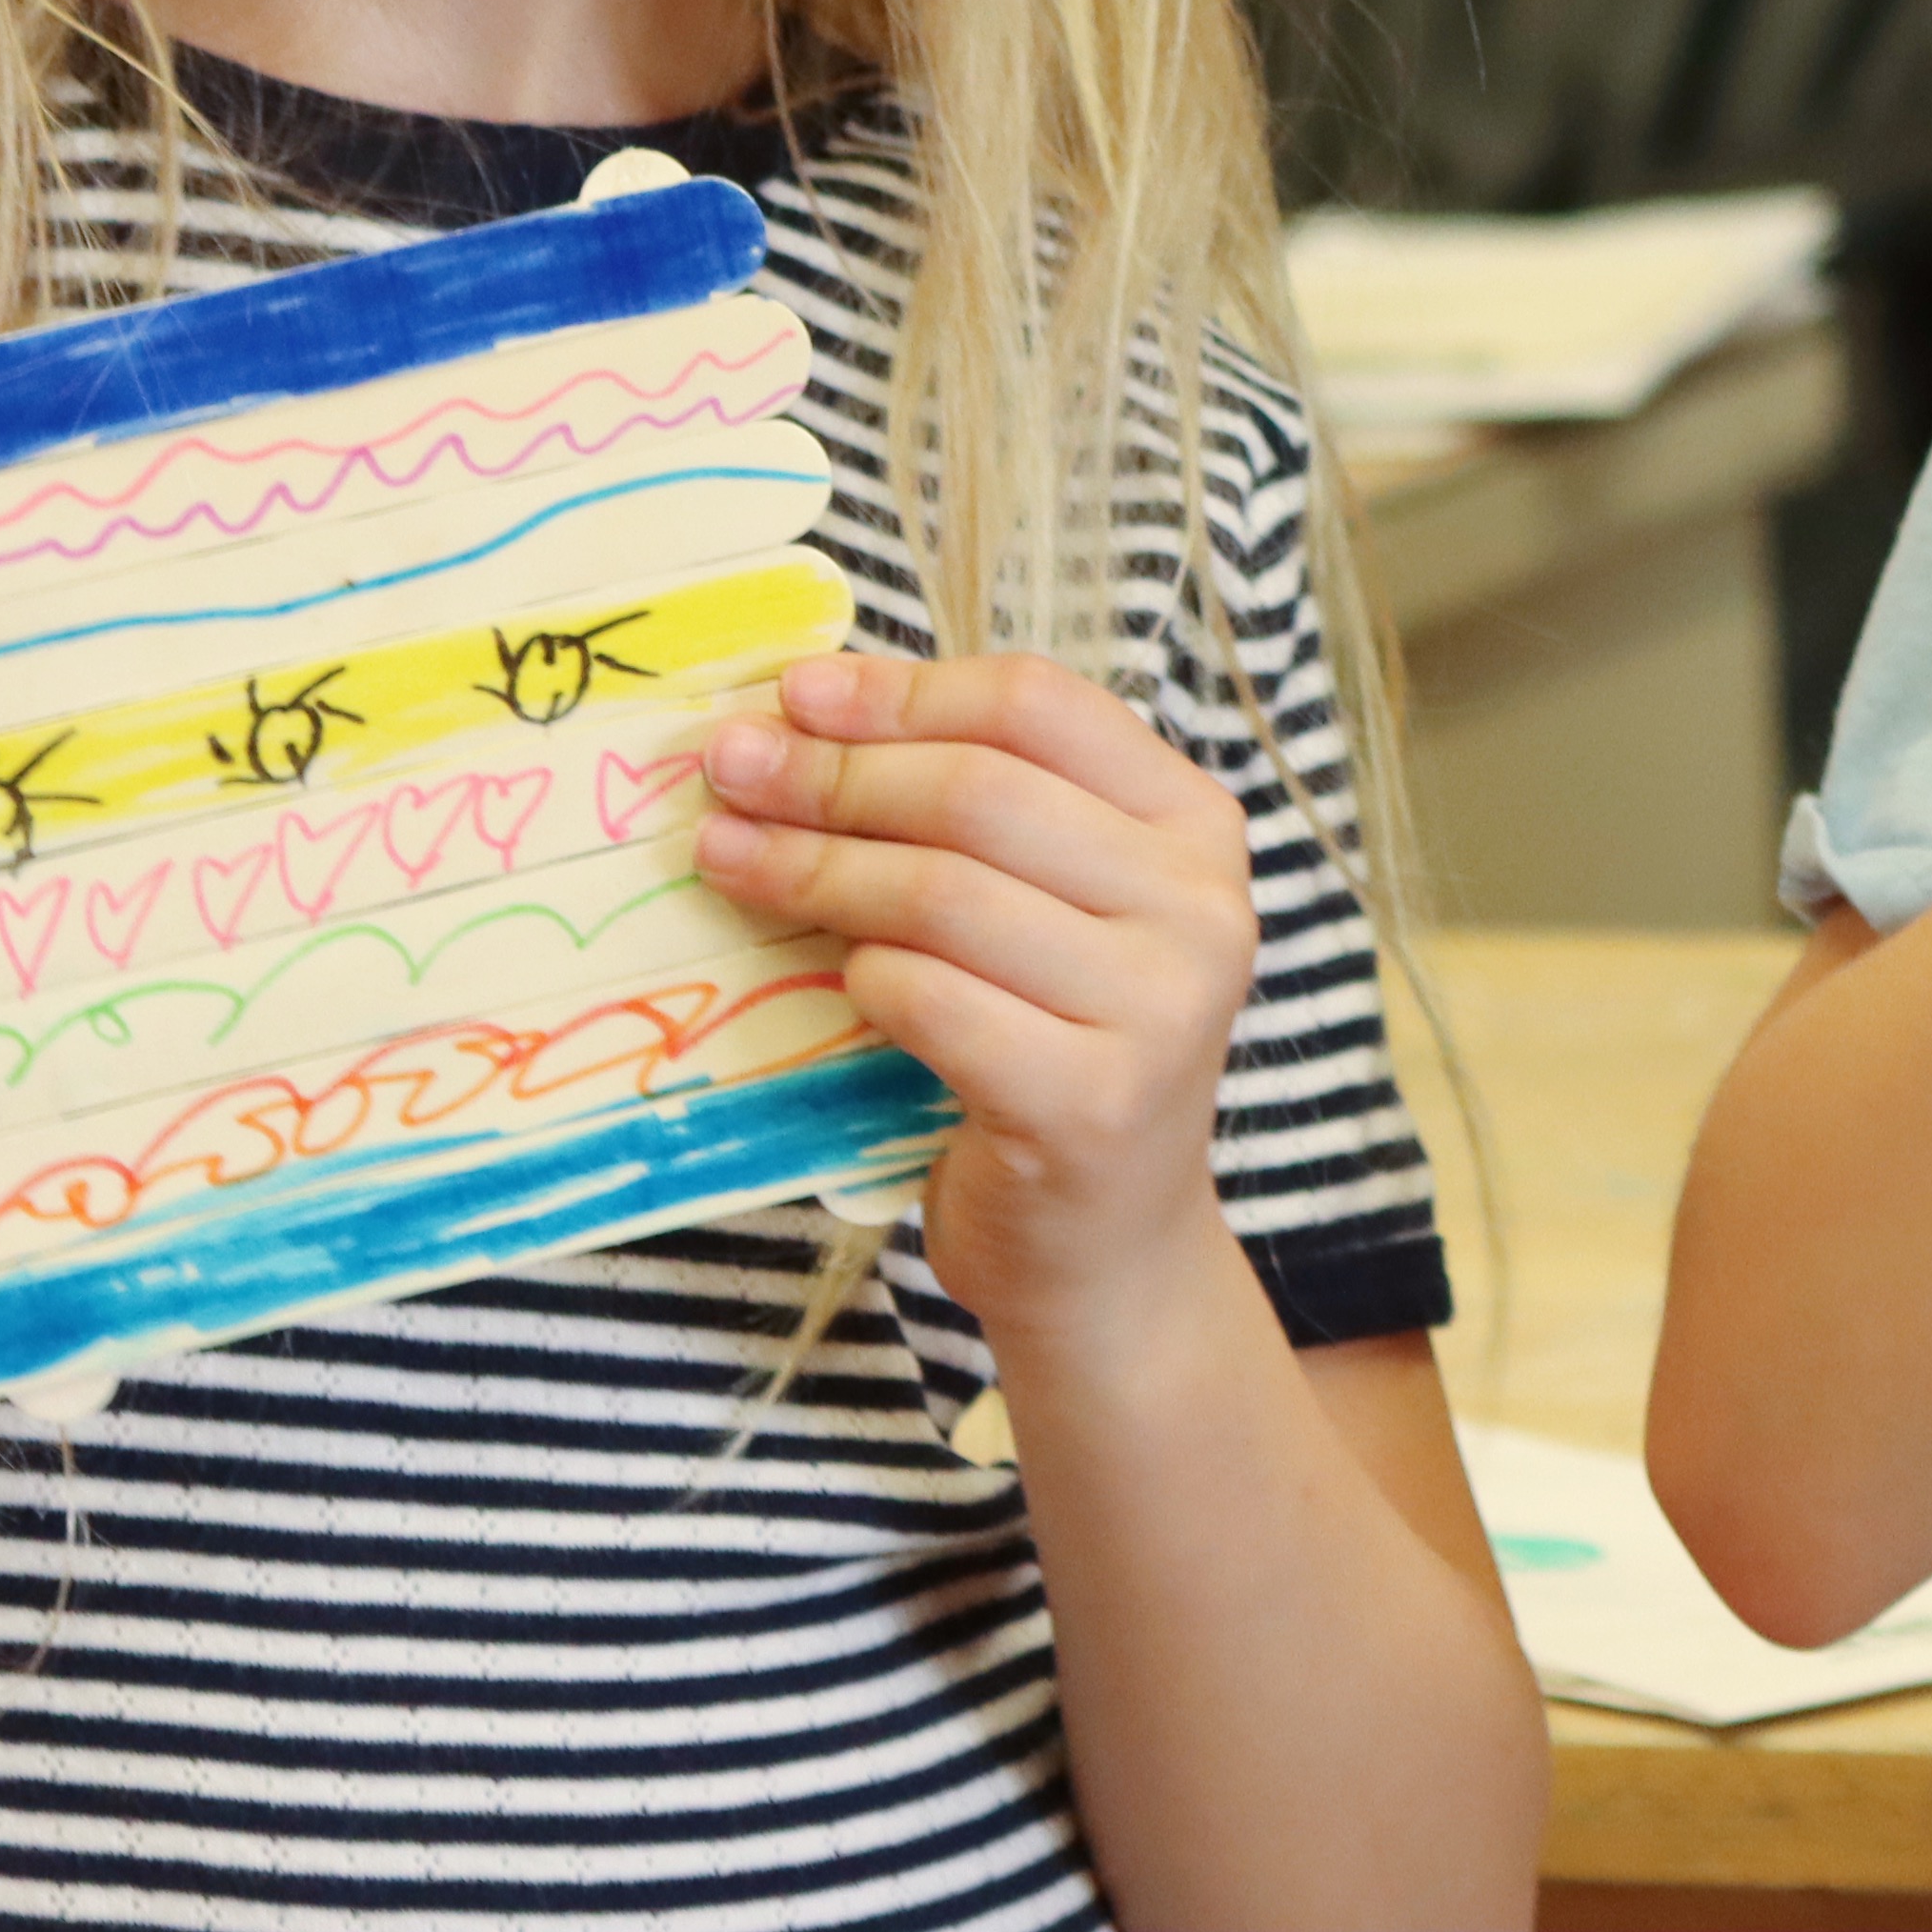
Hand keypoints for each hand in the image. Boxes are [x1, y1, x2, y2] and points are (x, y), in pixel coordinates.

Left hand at [695, 651, 1261, 1332]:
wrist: (1102, 1240)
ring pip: (942, 892)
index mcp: (1196, 826)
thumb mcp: (1056, 907)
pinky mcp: (1089, 1101)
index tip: (796, 692)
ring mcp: (1158, 1008)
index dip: (904, 691)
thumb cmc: (1055, 1047)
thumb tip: (805, 712)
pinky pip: (927, 999)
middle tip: (731, 770)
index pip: (1039, 707)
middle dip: (834, 775)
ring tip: (730, 857)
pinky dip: (859, 978)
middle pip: (980, 792)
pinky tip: (830, 981)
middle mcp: (1201, 906)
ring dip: (813, 869)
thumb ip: (978, 812)